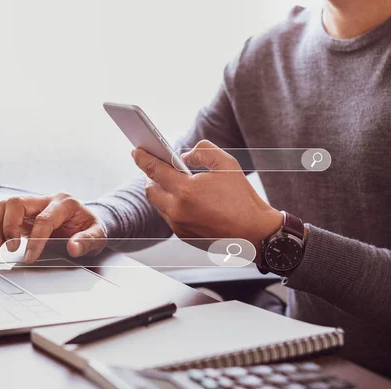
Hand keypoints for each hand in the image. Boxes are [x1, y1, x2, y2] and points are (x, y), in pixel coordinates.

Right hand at [0, 194, 106, 262]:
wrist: (86, 222)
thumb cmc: (90, 228)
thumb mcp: (98, 235)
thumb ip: (87, 241)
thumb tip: (73, 248)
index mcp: (65, 203)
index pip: (45, 219)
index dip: (35, 239)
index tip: (28, 257)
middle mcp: (46, 200)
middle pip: (18, 203)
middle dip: (10, 225)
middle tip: (10, 247)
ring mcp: (33, 205)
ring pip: (6, 206)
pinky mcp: (23, 214)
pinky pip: (2, 215)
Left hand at [131, 140, 282, 250]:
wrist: (254, 232)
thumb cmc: (242, 198)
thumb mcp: (226, 164)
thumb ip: (202, 151)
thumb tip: (184, 156)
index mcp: (186, 191)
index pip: (155, 171)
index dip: (143, 159)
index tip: (136, 151)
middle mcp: (178, 211)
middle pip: (150, 190)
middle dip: (150, 177)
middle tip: (156, 166)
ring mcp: (179, 226)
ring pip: (159, 205)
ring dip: (161, 192)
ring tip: (171, 180)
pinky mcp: (184, 236)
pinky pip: (169, 217)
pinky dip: (171, 205)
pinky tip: (183, 198)